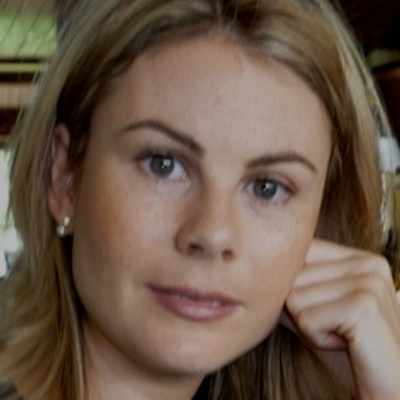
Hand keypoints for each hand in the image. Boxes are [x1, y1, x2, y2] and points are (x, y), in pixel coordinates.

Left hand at [280, 239, 399, 398]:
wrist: (389, 388)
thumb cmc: (349, 351)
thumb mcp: (315, 311)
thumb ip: (291, 289)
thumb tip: (256, 274)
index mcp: (359, 258)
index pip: (300, 252)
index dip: (294, 287)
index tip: (321, 311)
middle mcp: (367, 263)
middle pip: (292, 276)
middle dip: (302, 311)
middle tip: (334, 329)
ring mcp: (368, 282)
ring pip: (294, 297)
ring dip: (309, 326)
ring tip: (340, 336)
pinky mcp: (362, 306)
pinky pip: (305, 318)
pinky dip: (315, 339)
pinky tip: (344, 345)